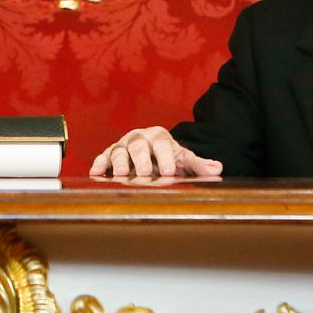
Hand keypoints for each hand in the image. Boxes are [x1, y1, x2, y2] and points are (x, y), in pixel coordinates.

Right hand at [88, 127, 222, 178]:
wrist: (153, 153)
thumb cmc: (169, 157)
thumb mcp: (184, 160)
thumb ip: (198, 164)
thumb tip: (217, 168)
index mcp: (160, 136)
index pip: (163, 144)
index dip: (166, 157)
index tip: (170, 172)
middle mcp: (140, 138)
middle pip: (139, 146)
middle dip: (141, 159)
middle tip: (144, 173)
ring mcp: (123, 145)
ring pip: (118, 150)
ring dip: (118, 163)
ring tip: (119, 175)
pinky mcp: (110, 154)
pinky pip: (102, 157)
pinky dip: (99, 164)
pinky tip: (95, 174)